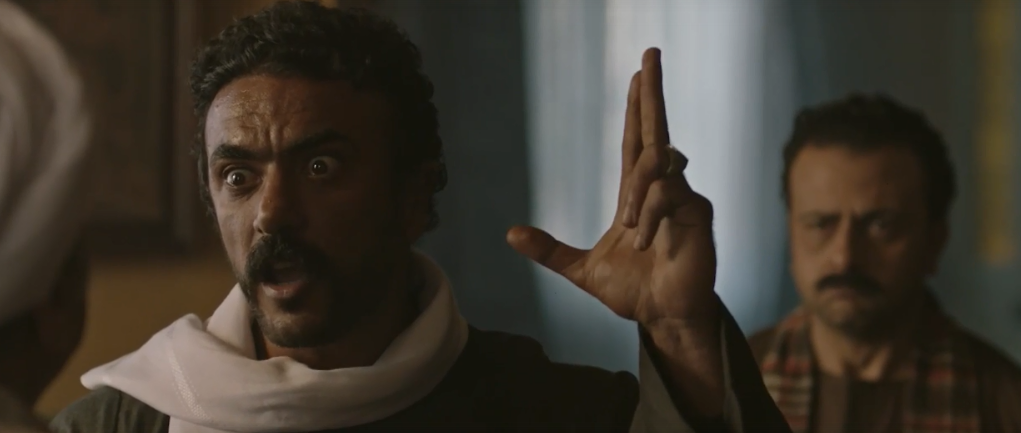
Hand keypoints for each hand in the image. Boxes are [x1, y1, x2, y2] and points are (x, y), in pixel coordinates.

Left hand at [507, 48, 717, 331]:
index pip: (635, 140)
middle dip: (652, 92)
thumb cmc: (632, 293)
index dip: (636, 106)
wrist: (662, 319)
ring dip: (638, 193)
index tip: (637, 73)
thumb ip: (549, 251)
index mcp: (636, 195)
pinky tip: (645, 242)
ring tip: (632, 230)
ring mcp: (684, 198)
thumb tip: (509, 234)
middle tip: (650, 53)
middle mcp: (662, 189)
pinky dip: (653, 215)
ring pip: (657, 165)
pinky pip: (672, 195)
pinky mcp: (699, 215)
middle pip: (656, 129)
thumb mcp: (581, 270)